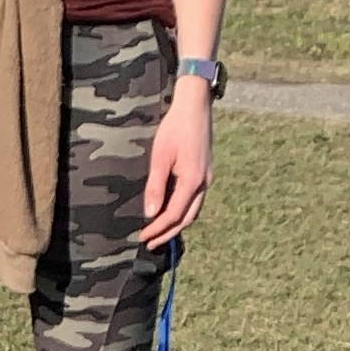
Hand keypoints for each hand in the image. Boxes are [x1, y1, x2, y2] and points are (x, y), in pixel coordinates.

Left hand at [138, 72, 214, 248]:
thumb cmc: (175, 128)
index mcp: (192, 181)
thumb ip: (156, 187)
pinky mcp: (205, 172)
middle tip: (150, 243)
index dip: (157, 229)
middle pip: (187, 219)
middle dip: (168, 233)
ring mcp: (207, 178)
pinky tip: (171, 212)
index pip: (173, 215)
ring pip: (193, 211)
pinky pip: (195, 200)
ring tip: (159, 232)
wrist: (195, 107)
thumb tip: (151, 214)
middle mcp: (204, 183)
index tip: (143, 237)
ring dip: (177, 224)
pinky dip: (183, 211)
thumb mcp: (160, 157)